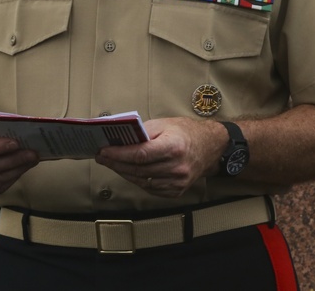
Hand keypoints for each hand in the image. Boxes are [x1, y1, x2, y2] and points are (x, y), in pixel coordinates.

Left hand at [94, 117, 226, 197]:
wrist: (211, 146)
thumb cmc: (187, 132)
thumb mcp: (165, 124)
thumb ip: (142, 132)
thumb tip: (118, 139)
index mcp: (173, 147)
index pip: (139, 154)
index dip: (118, 154)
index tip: (103, 151)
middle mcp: (176, 167)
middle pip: (137, 169)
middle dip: (116, 163)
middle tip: (103, 157)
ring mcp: (177, 182)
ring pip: (141, 181)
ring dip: (124, 172)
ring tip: (113, 163)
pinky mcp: (176, 191)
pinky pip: (150, 188)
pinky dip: (138, 180)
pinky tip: (131, 172)